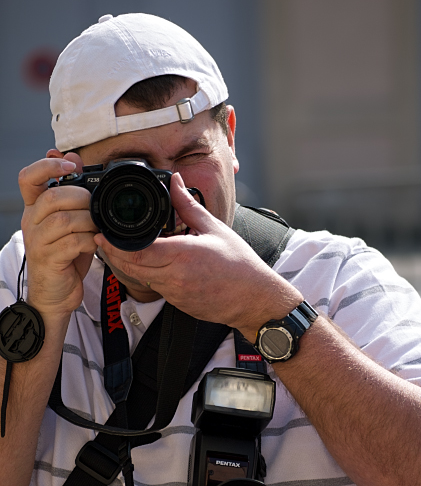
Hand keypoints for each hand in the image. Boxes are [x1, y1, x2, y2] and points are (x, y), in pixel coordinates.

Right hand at [19, 151, 97, 317]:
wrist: (56, 295)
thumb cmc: (65, 257)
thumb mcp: (71, 222)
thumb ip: (72, 193)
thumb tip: (73, 158)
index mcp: (35, 208)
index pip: (27, 177)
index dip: (47, 166)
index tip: (70, 167)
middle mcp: (31, 222)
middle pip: (52, 196)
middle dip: (82, 198)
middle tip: (95, 210)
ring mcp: (37, 241)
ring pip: (63, 219)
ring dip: (88, 221)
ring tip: (96, 229)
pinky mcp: (48, 259)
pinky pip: (71, 242)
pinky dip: (89, 240)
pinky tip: (95, 243)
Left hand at [95, 174, 302, 337]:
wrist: (253, 299)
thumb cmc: (239, 265)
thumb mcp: (213, 228)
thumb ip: (188, 205)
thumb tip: (175, 182)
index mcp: (182, 255)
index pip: (137, 251)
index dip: (114, 244)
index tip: (102, 234)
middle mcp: (174, 277)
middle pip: (131, 266)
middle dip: (113, 254)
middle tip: (102, 240)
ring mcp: (175, 293)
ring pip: (140, 278)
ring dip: (128, 265)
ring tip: (120, 248)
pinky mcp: (177, 303)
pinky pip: (155, 287)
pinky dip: (147, 275)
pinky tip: (149, 264)